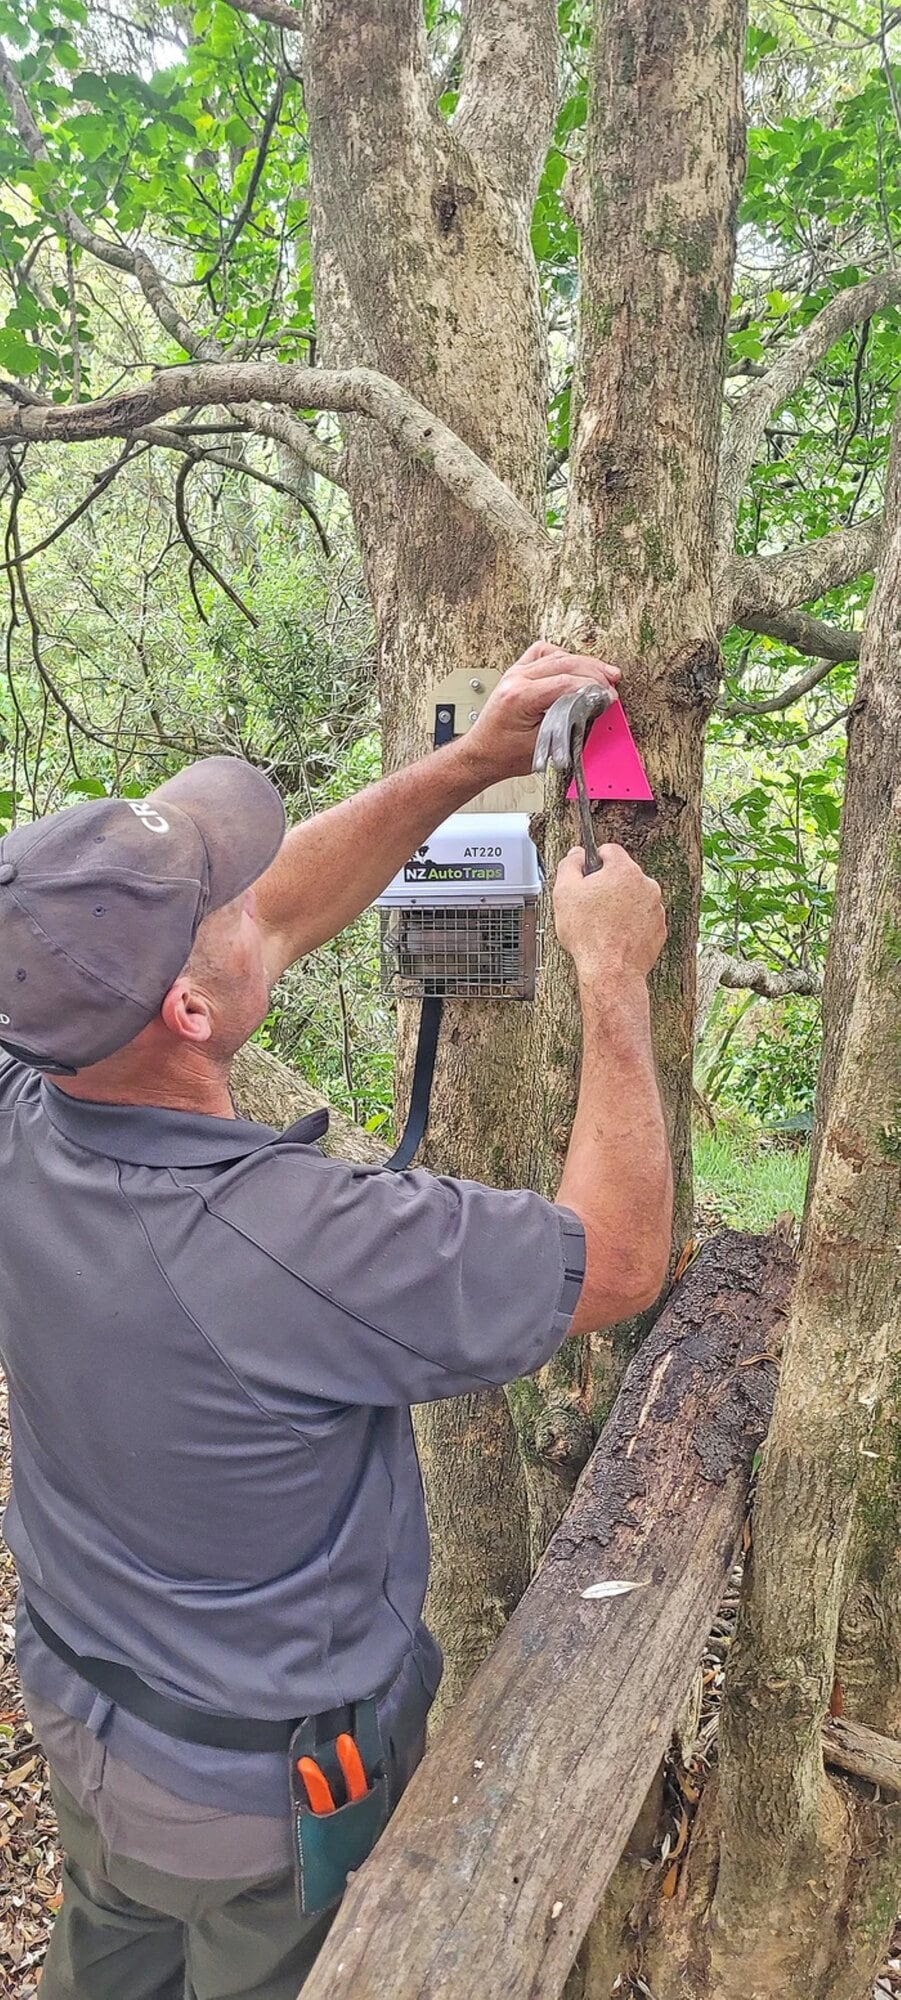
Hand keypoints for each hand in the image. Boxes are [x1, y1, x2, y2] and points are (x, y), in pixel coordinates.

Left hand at [464, 642, 621, 780]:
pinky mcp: (517, 673)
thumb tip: (592, 708)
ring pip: (555, 654)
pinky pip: (542, 652)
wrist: (482, 755)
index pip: (565, 681)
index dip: (592, 687)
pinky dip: (561, 656)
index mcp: (519, 696)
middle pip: (564, 662)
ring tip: (602, 673)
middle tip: (611, 683)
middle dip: (593, 672)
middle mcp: (515, 679)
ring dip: (582, 662)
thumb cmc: (504, 755)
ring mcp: (515, 673)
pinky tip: (574, 665)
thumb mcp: (542, 745)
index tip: (608, 695)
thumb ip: (567, 724)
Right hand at [553, 844, 665, 981]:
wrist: (611, 971)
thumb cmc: (588, 935)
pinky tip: (615, 935)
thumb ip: (569, 865)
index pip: (609, 850)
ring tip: (602, 925)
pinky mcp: (659, 928)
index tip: (586, 875)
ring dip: (619, 905)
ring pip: (633, 897)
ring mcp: (656, 907)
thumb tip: (576, 854)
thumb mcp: (564, 893)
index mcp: (624, 870)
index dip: (593, 861)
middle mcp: (646, 885)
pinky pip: (642, 917)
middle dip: (606, 885)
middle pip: (622, 874)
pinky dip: (630, 923)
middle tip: (589, 906)